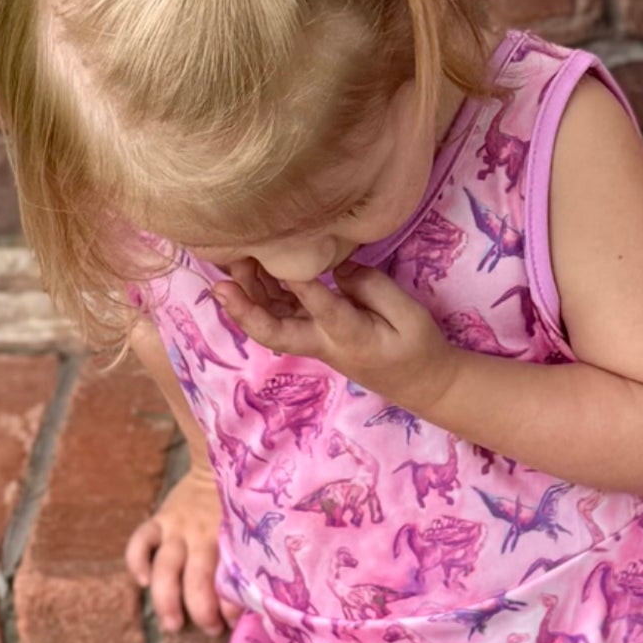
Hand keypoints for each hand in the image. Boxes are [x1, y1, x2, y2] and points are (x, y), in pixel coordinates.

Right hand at [125, 468, 241, 636]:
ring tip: (172, 625)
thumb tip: (259, 595)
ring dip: (167, 598)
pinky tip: (142, 582)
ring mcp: (177, 527)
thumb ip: (251, 554)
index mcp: (230, 537)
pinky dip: (136, 562)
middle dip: (201, 609)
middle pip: (196, 578)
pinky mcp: (159, 519)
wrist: (218, 461)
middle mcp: (202, 533)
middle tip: (209, 630)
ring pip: (165, 567)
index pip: (229, 577)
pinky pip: (140, 542)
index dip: (232, 604)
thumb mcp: (253, 525)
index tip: (235, 622)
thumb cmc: (243, 503)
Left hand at [215, 261, 457, 409]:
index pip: (322, 309)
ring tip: (231, 264)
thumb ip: (373, 287)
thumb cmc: (418, 347)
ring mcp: (314, 342)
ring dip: (246, 298)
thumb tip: (336, 267)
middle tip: (222, 281)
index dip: (302, 284)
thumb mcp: (410, 314)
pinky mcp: (314, 336)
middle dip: (245, 309)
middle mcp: (324, 343)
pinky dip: (260, 296)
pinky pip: (280, 317)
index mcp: (351, 337)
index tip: (283, 259)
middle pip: (275, 331)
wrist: (421, 383)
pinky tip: (248, 273)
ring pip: (271, 323)